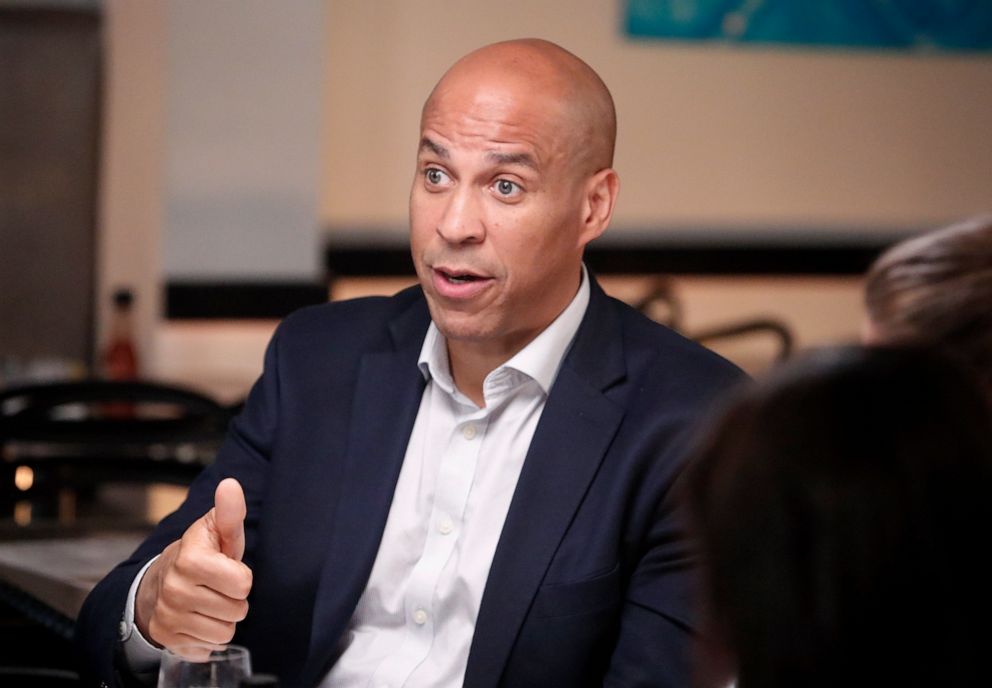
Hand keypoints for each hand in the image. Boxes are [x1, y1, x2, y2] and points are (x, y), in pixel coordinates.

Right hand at [135, 478, 252, 651]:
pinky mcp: (167, 640)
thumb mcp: (217, 530)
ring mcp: (168, 617)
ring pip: (224, 633)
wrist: (160, 581)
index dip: (241, 577)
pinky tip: (198, 619)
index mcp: (190, 559)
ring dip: (223, 619)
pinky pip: (208, 648)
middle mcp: (175, 590)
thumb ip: (229, 511)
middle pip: (237, 611)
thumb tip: (231, 485)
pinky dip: (207, 636)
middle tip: (218, 587)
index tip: (227, 569)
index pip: (243, 584)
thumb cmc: (201, 554)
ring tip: (210, 602)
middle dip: (234, 600)